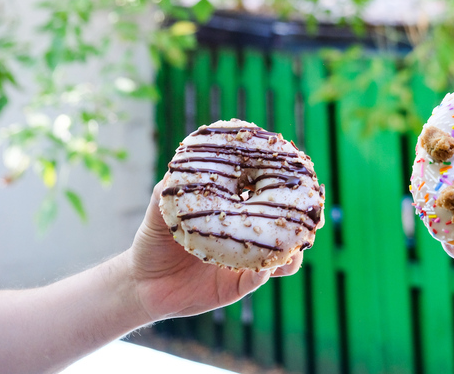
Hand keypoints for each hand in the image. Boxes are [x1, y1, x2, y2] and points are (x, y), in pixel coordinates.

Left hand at [125, 176, 301, 321]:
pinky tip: (265, 268)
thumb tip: (176, 167)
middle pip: (284, 226)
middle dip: (302, 220)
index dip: (282, 185)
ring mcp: (245, 260)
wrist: (142, 282)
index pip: (264, 193)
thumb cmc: (153, 241)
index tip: (298, 174)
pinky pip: (258, 279)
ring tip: (294, 245)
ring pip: (281, 256)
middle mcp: (245, 234)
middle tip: (311, 213)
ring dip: (292, 250)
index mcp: (234, 211)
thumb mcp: (159, 211)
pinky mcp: (238, 285)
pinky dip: (264, 272)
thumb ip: (167, 190)